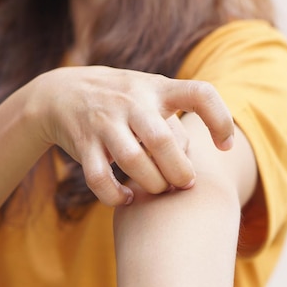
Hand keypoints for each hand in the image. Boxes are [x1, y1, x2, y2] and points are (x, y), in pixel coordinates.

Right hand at [26, 65, 233, 205]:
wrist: (61, 92)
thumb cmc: (122, 102)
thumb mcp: (150, 98)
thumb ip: (174, 127)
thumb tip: (193, 166)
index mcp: (157, 88)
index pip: (199, 94)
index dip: (220, 120)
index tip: (226, 145)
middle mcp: (131, 101)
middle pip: (162, 140)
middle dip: (180, 171)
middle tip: (185, 183)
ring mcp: (104, 121)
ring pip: (132, 160)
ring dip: (151, 184)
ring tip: (159, 190)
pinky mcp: (82, 143)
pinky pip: (98, 178)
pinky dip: (114, 196)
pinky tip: (126, 198)